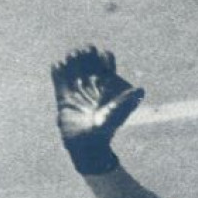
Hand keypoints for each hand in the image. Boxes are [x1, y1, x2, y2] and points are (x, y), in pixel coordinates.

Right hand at [51, 46, 144, 173]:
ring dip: (71, 60)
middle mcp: (91, 86)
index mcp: (106, 87)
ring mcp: (76, 91)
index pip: (106, 66)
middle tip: (84, 51)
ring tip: (70, 57)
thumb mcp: (116, 114)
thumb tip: (141, 89)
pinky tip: (57, 65)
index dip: (104, 57)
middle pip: (88, 63)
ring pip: (72, 69)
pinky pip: (58, 81)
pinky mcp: (63, 98)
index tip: (103, 54)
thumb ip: (126, 101)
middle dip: (86, 55)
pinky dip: (57, 72)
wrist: (87, 146)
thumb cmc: (105, 131)